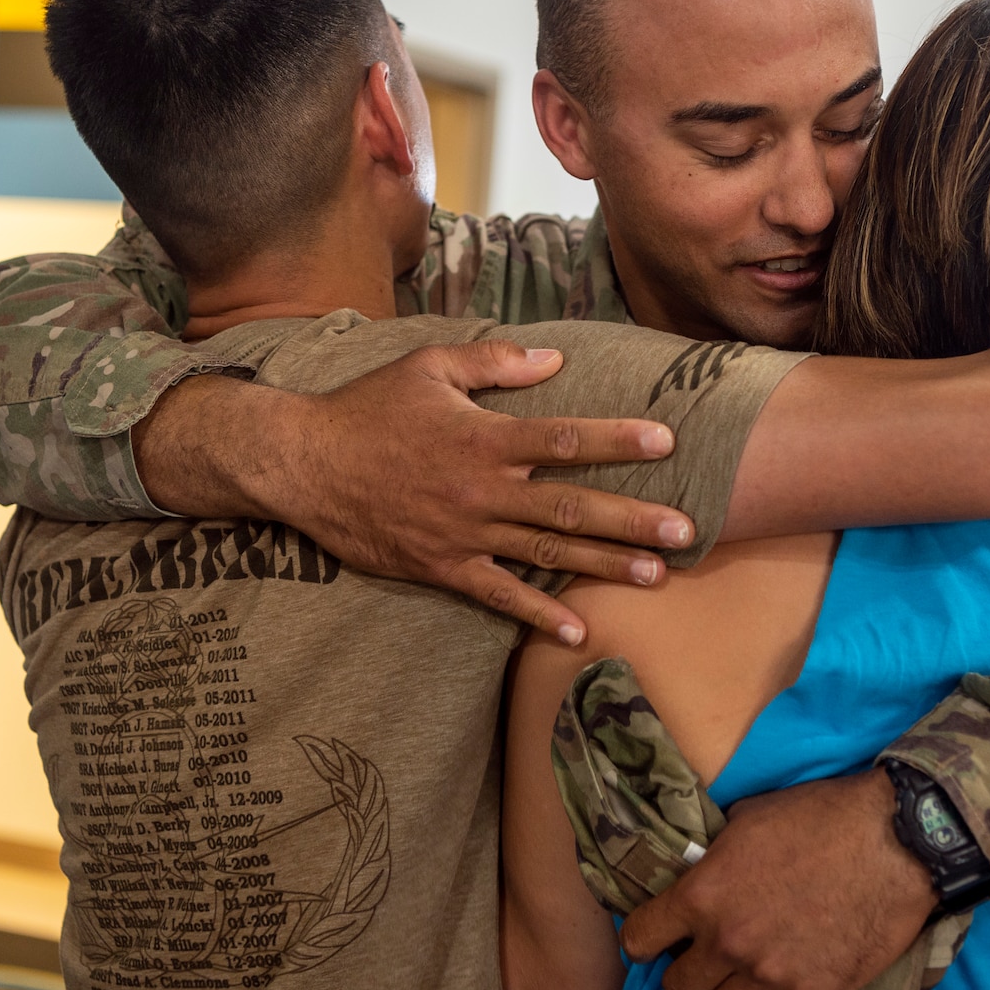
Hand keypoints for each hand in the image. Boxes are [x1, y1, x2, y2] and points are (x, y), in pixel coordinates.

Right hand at [134, 343, 694, 643]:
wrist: (302, 464)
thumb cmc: (366, 409)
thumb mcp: (427, 367)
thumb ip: (495, 364)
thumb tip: (555, 360)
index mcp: (483, 436)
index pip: (562, 438)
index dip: (616, 441)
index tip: (666, 441)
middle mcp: (481, 489)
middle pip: (570, 507)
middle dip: (632, 520)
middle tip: (686, 529)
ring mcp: (463, 533)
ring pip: (545, 553)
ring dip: (603, 565)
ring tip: (656, 576)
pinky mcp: (441, 567)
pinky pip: (497, 595)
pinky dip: (536, 614)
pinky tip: (577, 630)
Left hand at [618, 768, 937, 989]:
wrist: (894, 839)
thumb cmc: (821, 815)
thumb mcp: (749, 818)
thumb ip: (715, 855)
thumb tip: (701, 866)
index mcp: (703, 893)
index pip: (638, 939)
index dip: (644, 940)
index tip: (658, 938)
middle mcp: (727, 942)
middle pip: (677, 989)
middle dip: (687, 973)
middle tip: (708, 959)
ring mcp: (768, 975)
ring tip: (744, 982)